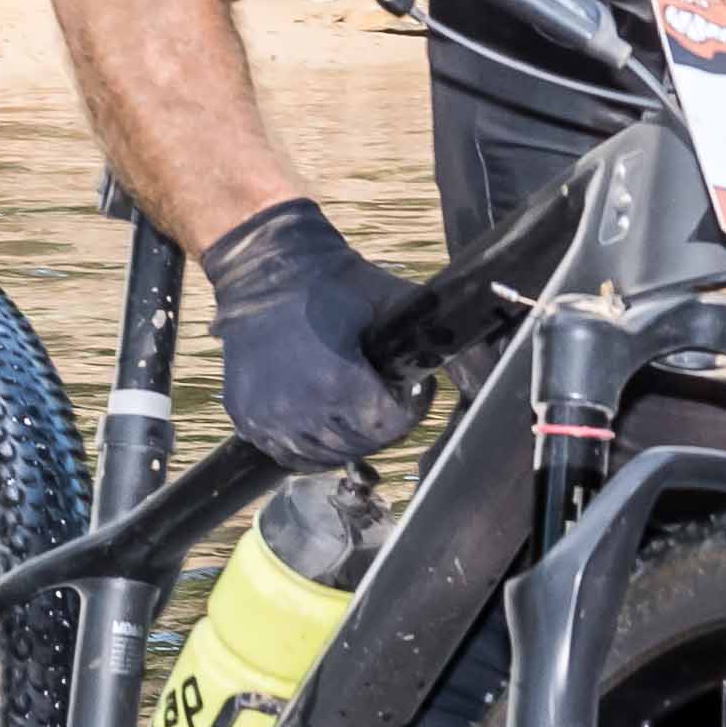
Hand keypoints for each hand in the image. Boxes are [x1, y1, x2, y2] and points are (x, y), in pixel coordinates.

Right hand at [196, 196, 433, 462]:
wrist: (266, 269)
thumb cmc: (329, 283)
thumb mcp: (390, 300)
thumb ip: (431, 334)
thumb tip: (479, 354)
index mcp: (338, 382)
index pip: (388, 428)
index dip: (408, 412)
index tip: (409, 393)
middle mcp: (300, 408)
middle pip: (358, 446)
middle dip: (379, 426)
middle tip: (383, 399)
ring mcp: (268, 417)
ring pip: (323, 457)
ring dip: (345, 440)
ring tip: (353, 409)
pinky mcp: (246, 417)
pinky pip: (285, 453)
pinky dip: (308, 447)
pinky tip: (322, 422)